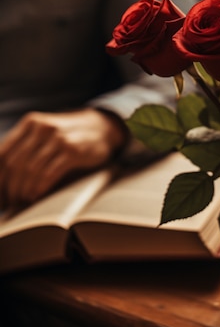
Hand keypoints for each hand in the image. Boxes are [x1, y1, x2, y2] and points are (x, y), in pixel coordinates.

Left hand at [0, 108, 127, 208]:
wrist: (102, 127)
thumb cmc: (68, 136)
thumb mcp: (44, 134)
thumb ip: (24, 148)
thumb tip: (2, 180)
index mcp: (30, 123)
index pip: (2, 154)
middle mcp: (42, 127)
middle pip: (14, 163)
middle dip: (8, 188)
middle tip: (9, 203)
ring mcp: (59, 138)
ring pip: (30, 169)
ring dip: (23, 190)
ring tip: (22, 202)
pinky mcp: (73, 150)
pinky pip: (49, 173)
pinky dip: (39, 188)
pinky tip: (36, 196)